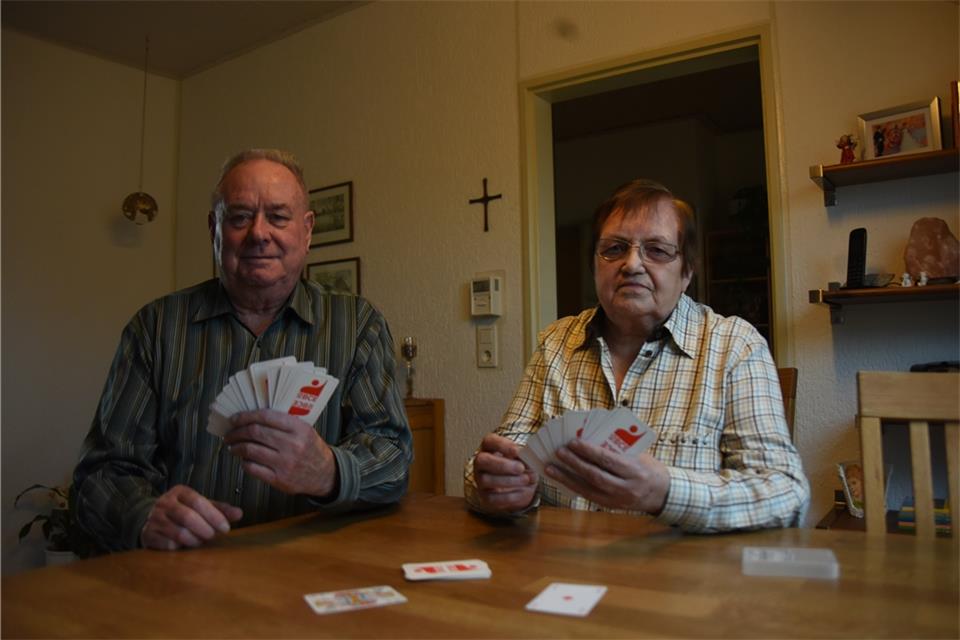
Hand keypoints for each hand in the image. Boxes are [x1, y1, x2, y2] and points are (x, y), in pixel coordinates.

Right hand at [141, 484, 242, 550]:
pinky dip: (181, 547)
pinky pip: (168, 544)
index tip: (226, 528)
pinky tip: (185, 546)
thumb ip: (220, 509)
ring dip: (194, 540)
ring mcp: (155, 519)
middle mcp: (165, 503)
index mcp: (180, 492)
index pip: (198, 501)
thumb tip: (240, 514)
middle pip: (187, 517)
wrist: (148, 517)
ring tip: (201, 541)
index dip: (214, 516)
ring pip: (178, 533)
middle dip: (205, 529)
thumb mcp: (200, 506)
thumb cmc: (183, 511)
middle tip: (213, 536)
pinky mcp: (148, 535)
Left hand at [223, 409, 336, 497]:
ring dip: (236, 447)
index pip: (265, 417)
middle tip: (230, 433)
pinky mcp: (279, 479)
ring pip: (250, 450)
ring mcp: (285, 463)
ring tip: (233, 446)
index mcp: (299, 429)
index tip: (235, 419)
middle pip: (254, 432)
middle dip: (236, 432)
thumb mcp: (305, 430)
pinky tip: (244, 459)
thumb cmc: (311, 449)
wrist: (325, 474)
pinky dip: (244, 462)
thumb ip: (283, 423)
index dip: (245, 416)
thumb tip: (253, 418)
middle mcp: (292, 445)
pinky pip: (253, 468)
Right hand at [472, 434, 537, 512]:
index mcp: (490, 447)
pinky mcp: (485, 496)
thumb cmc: (520, 466)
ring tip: (525, 479)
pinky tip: (523, 491)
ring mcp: (480, 480)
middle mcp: (481, 463)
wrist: (519, 486)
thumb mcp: (524, 458)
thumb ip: (525, 457)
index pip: (489, 441)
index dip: (501, 445)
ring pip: (486, 479)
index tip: (517, 451)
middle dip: (502, 464)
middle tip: (521, 468)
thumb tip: (529, 459)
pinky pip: (492, 498)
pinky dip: (510, 495)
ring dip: (508, 480)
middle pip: (482, 460)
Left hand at [545, 439, 669, 512]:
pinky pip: (588, 496)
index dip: (589, 451)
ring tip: (551, 468)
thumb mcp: (638, 455)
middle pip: (595, 476)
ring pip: (587, 490)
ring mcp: (618, 501)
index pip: (608, 460)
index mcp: (635, 471)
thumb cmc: (648, 467)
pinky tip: (561, 479)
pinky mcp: (610, 507)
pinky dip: (573, 486)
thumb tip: (588, 440)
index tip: (573, 442)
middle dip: (574, 464)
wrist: (662, 493)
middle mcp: (626, 488)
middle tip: (559, 452)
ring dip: (567, 478)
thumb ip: (616, 450)